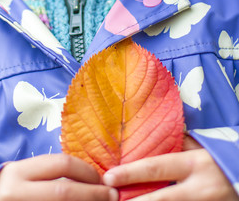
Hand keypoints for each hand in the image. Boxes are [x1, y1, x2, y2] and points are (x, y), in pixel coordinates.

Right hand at [0, 153, 117, 200]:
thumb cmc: (2, 191)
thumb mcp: (19, 176)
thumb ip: (45, 173)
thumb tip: (86, 176)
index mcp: (18, 173)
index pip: (61, 165)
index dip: (88, 171)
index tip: (102, 179)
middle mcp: (17, 192)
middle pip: (65, 193)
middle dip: (95, 194)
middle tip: (114, 196)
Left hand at [103, 136, 238, 199]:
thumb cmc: (223, 158)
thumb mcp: (202, 147)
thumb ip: (179, 144)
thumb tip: (150, 138)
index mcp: (193, 164)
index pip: (156, 168)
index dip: (130, 173)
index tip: (109, 177)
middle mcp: (198, 189)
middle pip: (159, 200)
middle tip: (111, 200)